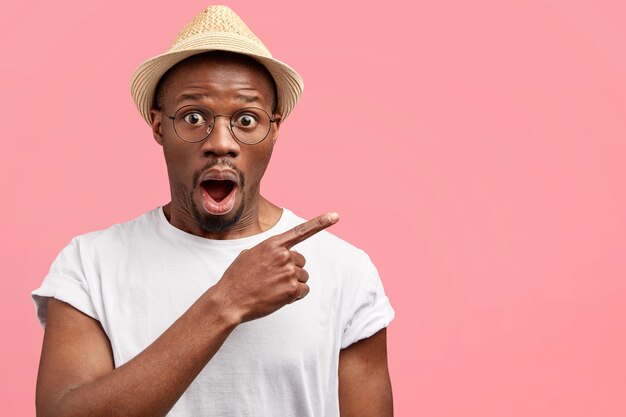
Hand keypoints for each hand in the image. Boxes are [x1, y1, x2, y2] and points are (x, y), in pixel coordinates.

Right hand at [213, 212, 339, 322]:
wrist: (230, 300)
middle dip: (291, 271)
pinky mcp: (291, 289)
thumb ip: (266, 251)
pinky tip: (278, 297)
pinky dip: (295, 296)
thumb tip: (274, 255)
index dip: (320, 222)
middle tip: (273, 279)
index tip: (336, 216)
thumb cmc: (236, 279)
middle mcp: (283, 255)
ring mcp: (288, 272)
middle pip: (301, 262)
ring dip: (292, 284)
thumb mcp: (248, 255)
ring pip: (303, 277)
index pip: (301, 231)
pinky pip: (303, 290)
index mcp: (273, 244)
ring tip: (273, 289)